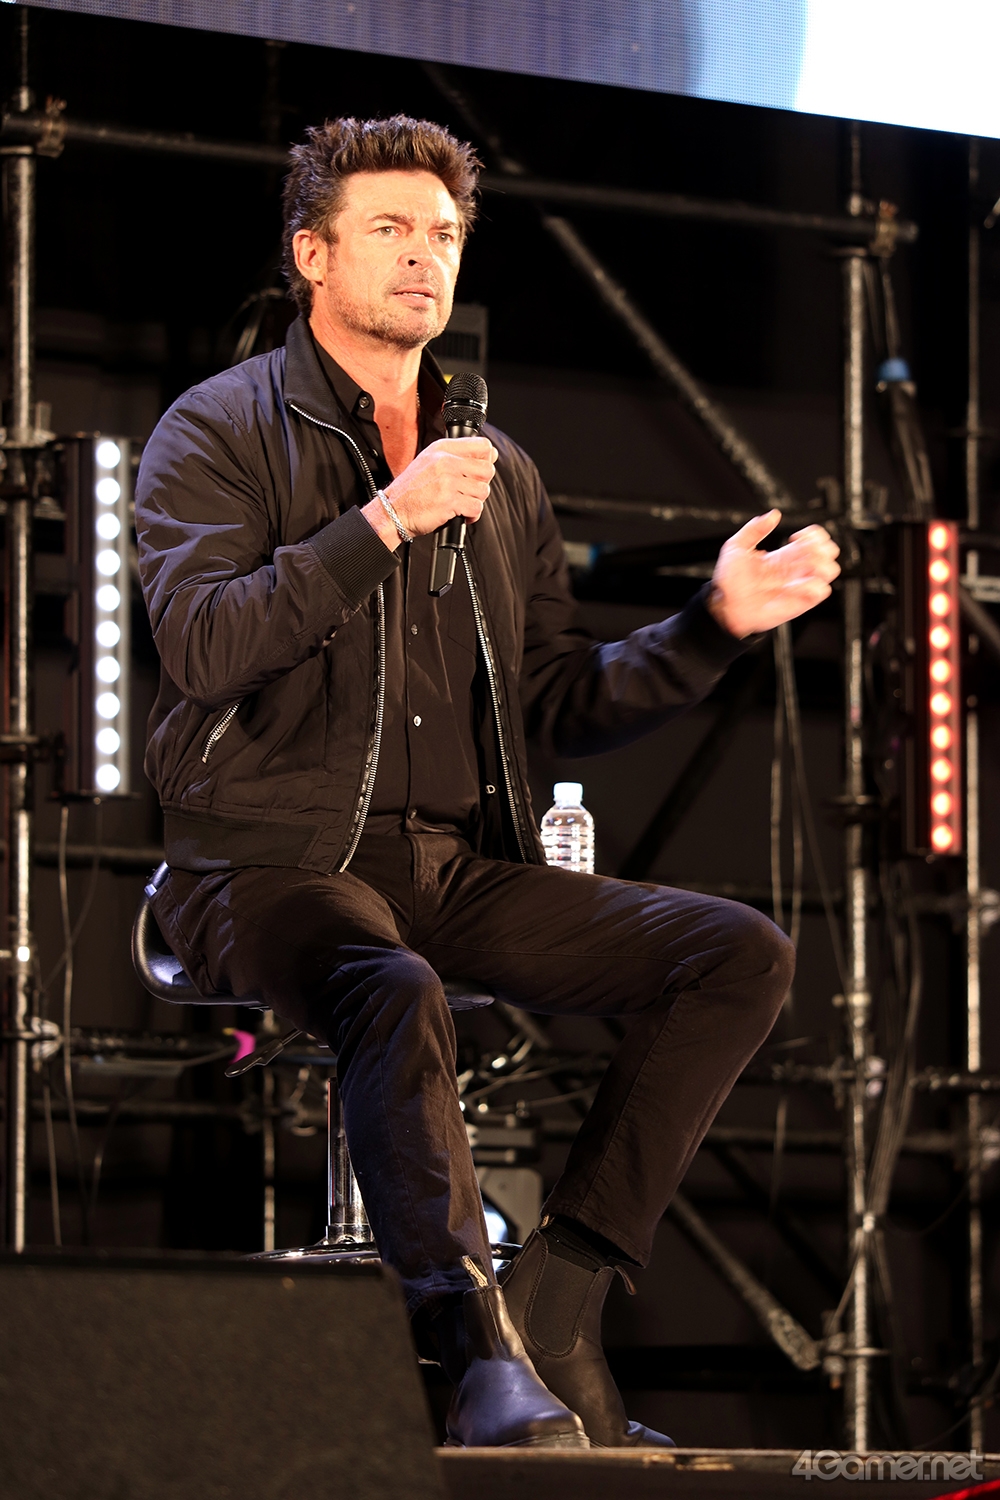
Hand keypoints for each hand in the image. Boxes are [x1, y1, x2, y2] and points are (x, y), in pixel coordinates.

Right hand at [361, 437, 497, 549]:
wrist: (393, 511)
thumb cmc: (411, 490)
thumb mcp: (429, 461)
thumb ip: (457, 455)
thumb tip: (491, 454)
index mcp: (442, 448)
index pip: (482, 446)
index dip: (487, 459)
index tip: (479, 470)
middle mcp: (445, 462)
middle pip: (487, 469)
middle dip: (481, 483)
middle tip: (468, 491)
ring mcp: (447, 481)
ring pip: (483, 490)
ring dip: (475, 501)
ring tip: (461, 503)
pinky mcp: (449, 501)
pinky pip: (476, 507)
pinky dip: (472, 515)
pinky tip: (461, 514)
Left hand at [708, 510, 839, 637]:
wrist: (724, 604)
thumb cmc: (728, 581)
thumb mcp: (736, 546)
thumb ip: (755, 529)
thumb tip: (773, 515)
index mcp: (784, 556)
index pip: (815, 540)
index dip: (814, 534)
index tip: (798, 535)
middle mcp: (794, 570)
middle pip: (828, 553)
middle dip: (821, 547)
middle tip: (804, 550)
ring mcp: (798, 586)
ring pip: (830, 571)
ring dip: (822, 564)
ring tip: (804, 566)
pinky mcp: (798, 603)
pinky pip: (819, 592)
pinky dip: (811, 585)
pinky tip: (793, 584)